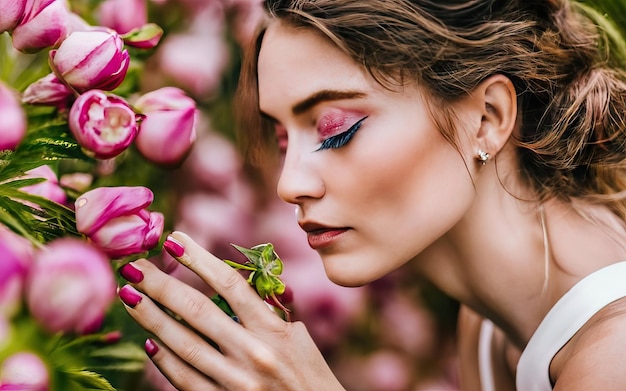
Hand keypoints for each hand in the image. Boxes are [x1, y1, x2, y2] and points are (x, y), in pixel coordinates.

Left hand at [118, 231, 344, 390]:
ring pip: (183, 344)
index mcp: (273, 331)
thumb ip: (269, 314)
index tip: (175, 240)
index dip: (199, 259)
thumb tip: (241, 289)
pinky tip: (148, 340)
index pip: (231, 284)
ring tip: (129, 295)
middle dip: (161, 285)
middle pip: (197, 311)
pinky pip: (184, 378)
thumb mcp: (299, 339)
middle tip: (134, 265)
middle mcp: (252, 353)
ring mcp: (235, 382)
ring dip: (151, 317)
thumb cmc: (310, 377)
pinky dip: (164, 359)